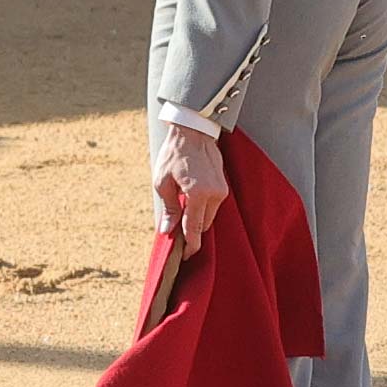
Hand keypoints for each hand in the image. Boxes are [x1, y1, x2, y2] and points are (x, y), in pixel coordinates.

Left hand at [152, 127, 228, 256]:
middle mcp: (214, 194)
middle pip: (204, 224)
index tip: (186, 256)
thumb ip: (168, 208)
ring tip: (182, 214)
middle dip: (192, 232)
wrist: (193, 131)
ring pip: (210, 215)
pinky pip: (213, 204)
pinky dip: (202, 208)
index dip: (191, 245)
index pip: (195, 227)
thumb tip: (167, 229)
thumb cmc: (174, 154)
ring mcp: (222, 190)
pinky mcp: (224, 185)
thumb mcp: (163, 181)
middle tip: (178, 235)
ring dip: (197, 218)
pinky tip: (191, 202)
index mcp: (198, 194)